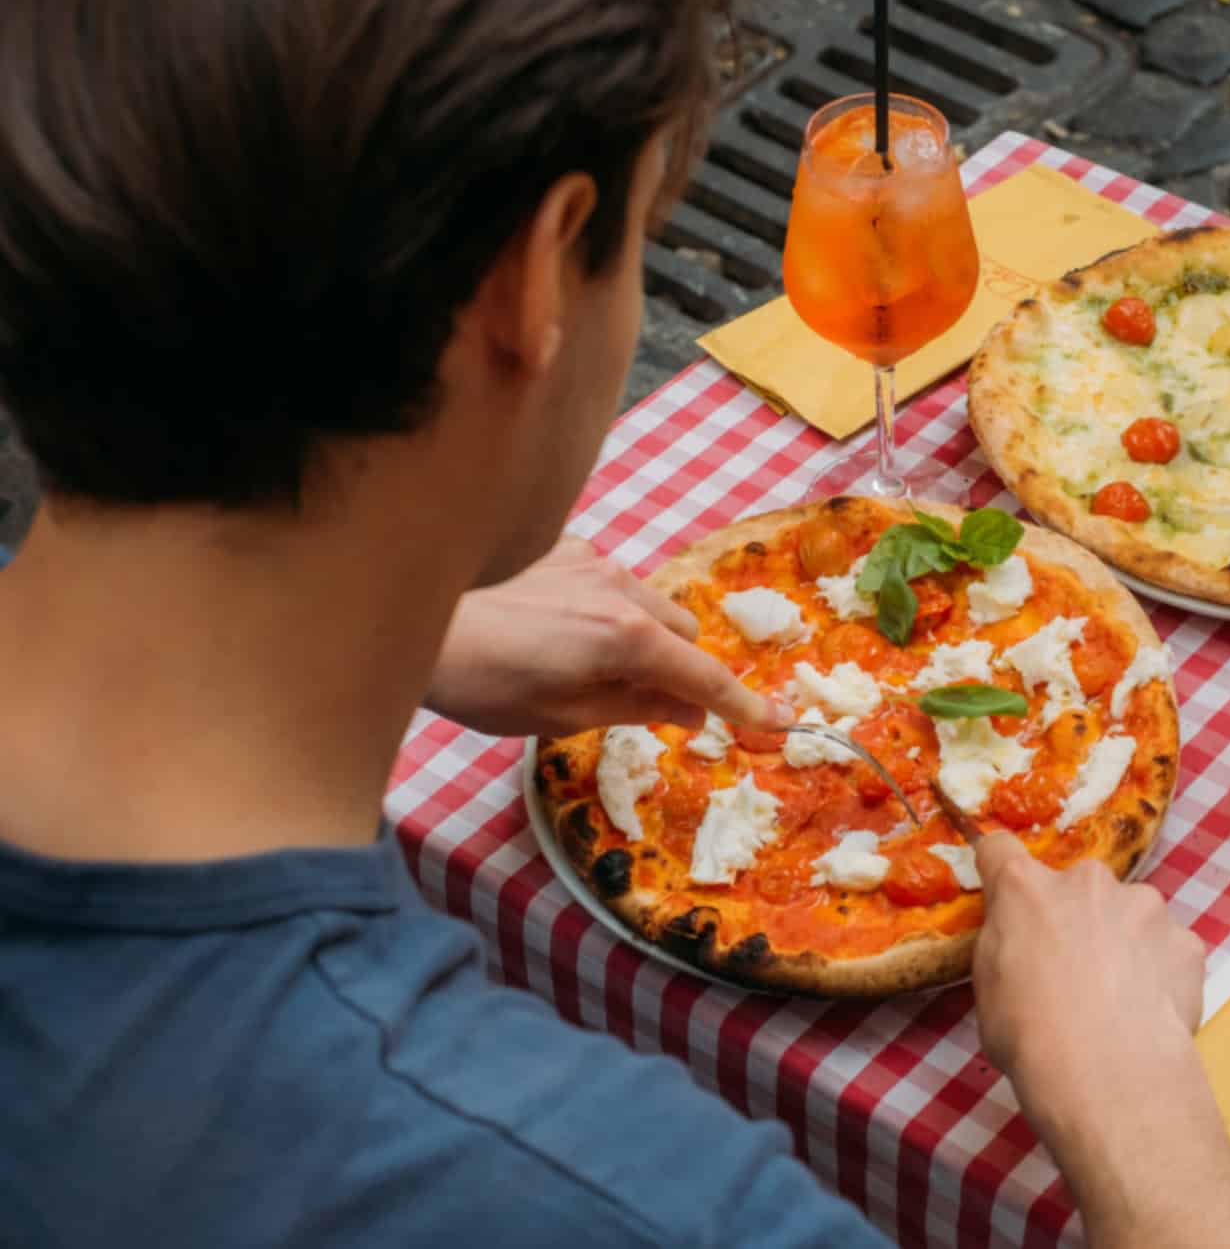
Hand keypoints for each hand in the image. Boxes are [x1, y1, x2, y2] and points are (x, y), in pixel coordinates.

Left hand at [425, 536, 787, 736]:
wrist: (415, 619)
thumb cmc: (486, 684)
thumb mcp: (563, 716)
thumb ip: (636, 707)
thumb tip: (688, 710)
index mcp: (629, 639)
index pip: (705, 675)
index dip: (744, 704)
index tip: (777, 721)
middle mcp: (624, 588)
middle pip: (685, 630)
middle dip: (680, 665)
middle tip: (646, 699)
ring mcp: (593, 559)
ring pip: (651, 600)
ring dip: (643, 633)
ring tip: (589, 661)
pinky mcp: (563, 543)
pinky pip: (609, 579)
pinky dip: (605, 606)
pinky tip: (558, 624)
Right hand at [973, 834, 1204, 1080]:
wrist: (1108, 1072)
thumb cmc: (1029, 1037)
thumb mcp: (989, 991)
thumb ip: (1007, 947)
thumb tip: (1022, 945)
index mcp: (1026, 890)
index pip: (1000, 850)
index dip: (1001, 868)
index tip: (1005, 890)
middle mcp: (1087, 882)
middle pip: (1078, 886)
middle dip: (1076, 916)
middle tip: (1074, 970)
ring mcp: (1145, 906)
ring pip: (1131, 914)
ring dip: (1123, 941)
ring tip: (1120, 999)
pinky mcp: (1186, 941)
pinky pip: (1169, 949)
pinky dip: (1161, 971)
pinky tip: (1151, 1012)